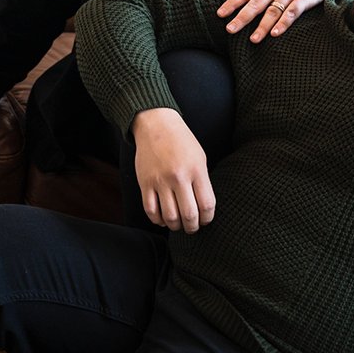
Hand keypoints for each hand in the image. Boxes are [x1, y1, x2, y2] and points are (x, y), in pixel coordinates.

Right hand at [132, 108, 215, 231]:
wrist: (156, 125)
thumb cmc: (181, 141)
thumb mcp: (200, 157)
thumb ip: (202, 182)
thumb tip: (203, 208)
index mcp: (196, 170)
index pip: (207, 204)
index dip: (208, 218)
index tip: (206, 220)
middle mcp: (179, 177)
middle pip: (189, 215)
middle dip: (192, 227)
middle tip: (192, 228)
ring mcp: (160, 181)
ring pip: (169, 217)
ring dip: (176, 226)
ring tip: (178, 224)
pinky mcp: (145, 183)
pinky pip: (151, 210)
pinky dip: (158, 220)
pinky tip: (163, 219)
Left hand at [217, 0, 336, 42]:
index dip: (232, 3)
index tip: (220, 14)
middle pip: (256, 3)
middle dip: (242, 17)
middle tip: (230, 30)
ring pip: (273, 11)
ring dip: (263, 26)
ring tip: (253, 39)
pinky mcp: (302, 0)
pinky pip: (291, 13)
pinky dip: (283, 23)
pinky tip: (275, 34)